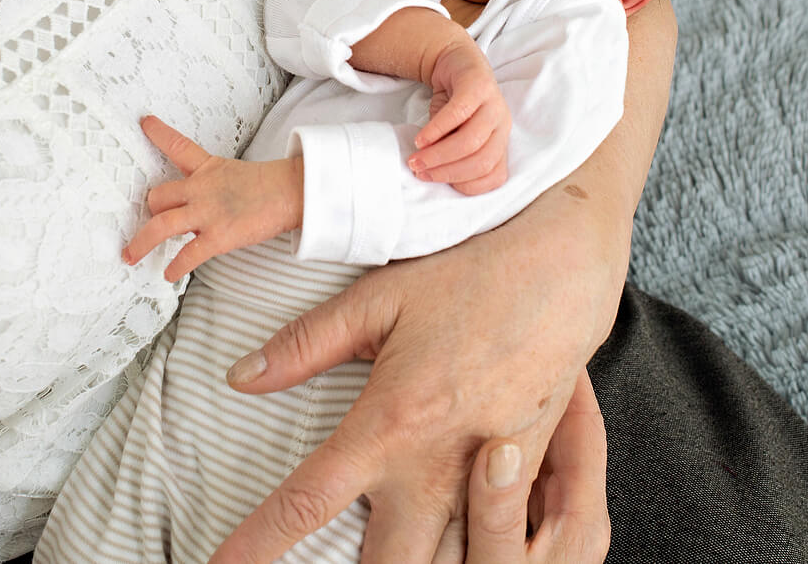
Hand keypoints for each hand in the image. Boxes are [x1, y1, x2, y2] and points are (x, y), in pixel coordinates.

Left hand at [122, 115, 304, 280]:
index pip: (177, 145)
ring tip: (130, 255)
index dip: (158, 133)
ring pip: (161, 226)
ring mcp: (207, 213)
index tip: (145, 123)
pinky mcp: (218, 236)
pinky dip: (175, 268)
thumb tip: (198, 208)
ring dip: (141, 243)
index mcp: (208, 168)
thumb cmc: (269, 186)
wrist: (292, 192)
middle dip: (151, 211)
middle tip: (149, 223)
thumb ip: (212, 186)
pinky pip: (187, 255)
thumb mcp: (234, 174)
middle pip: (158, 196)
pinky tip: (168, 274)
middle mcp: (201, 189)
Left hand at [206, 197, 622, 563]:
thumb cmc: (471, 277)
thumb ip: (305, 344)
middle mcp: (437, 465)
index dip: (256, 543)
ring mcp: (485, 482)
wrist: (565, 272)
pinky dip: (466, 560)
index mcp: (390, 421)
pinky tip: (444, 558)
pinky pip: (493, 549)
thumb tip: (241, 376)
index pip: (307, 500)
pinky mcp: (525, 481)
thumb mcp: (378, 299)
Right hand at [410, 37, 510, 194]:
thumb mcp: (455, 135)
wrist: (456, 61)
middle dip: (447, 172)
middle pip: (482, 161)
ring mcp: (494, 105)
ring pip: (471, 141)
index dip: (464, 185)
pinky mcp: (479, 86)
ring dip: (439, 154)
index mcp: (501, 143)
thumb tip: (432, 174)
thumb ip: (451, 154)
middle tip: (420, 172)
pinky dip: (437, 130)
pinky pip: (459, 113)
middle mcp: (503, 127)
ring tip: (415, 158)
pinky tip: (421, 138)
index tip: (435, 181)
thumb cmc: (455, 106)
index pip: (494, 177)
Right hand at [441, 371, 609, 562]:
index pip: (585, 429)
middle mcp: (573, 523)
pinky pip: (515, 483)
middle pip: (560, 439)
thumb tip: (500, 451)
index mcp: (581, 524)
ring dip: (514, 425)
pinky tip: (469, 448)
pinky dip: (496, 458)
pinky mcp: (526, 540)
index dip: (570, 381)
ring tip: (488, 388)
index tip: (552, 342)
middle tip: (510, 355)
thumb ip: (499, 515)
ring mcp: (551, 530)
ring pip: (535, 459)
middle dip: (536, 394)